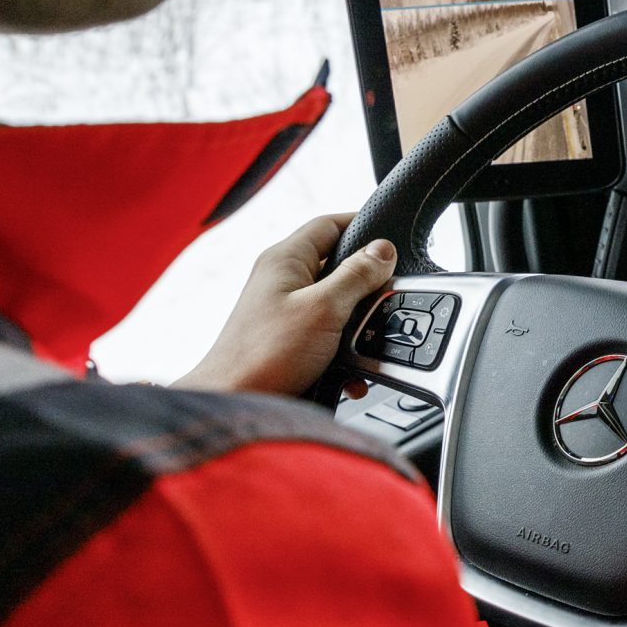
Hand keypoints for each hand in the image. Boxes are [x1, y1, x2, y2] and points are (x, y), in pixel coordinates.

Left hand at [176, 213, 396, 396]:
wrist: (234, 402)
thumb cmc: (263, 355)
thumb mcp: (324, 308)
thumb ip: (357, 275)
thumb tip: (383, 250)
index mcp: (286, 259)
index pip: (330, 224)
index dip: (363, 227)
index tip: (392, 241)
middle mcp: (282, 280)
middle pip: (338, 268)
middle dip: (365, 291)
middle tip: (381, 304)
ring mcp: (284, 310)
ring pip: (336, 306)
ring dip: (356, 328)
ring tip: (363, 346)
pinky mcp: (288, 339)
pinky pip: (327, 335)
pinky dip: (343, 353)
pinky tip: (351, 372)